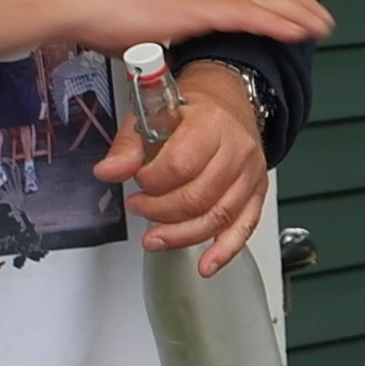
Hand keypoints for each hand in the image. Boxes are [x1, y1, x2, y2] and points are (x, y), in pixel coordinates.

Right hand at [73, 0, 329, 56]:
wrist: (82, 0)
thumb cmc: (98, 12)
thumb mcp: (138, 16)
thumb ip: (158, 25)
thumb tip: (161, 43)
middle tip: (318, 4)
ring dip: (296, 10)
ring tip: (321, 23)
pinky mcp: (198, 9)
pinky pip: (249, 14)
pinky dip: (277, 21)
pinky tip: (298, 31)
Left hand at [94, 59, 270, 271]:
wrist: (230, 99)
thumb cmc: (192, 107)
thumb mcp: (152, 112)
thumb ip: (128, 146)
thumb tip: (107, 172)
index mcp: (210, 123)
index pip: (179, 165)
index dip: (152, 181)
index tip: (137, 180)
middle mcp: (236, 149)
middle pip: (198, 197)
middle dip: (160, 211)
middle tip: (138, 207)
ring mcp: (250, 174)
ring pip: (218, 217)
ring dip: (182, 235)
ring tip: (155, 239)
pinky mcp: (257, 192)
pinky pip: (244, 227)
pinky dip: (224, 251)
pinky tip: (206, 265)